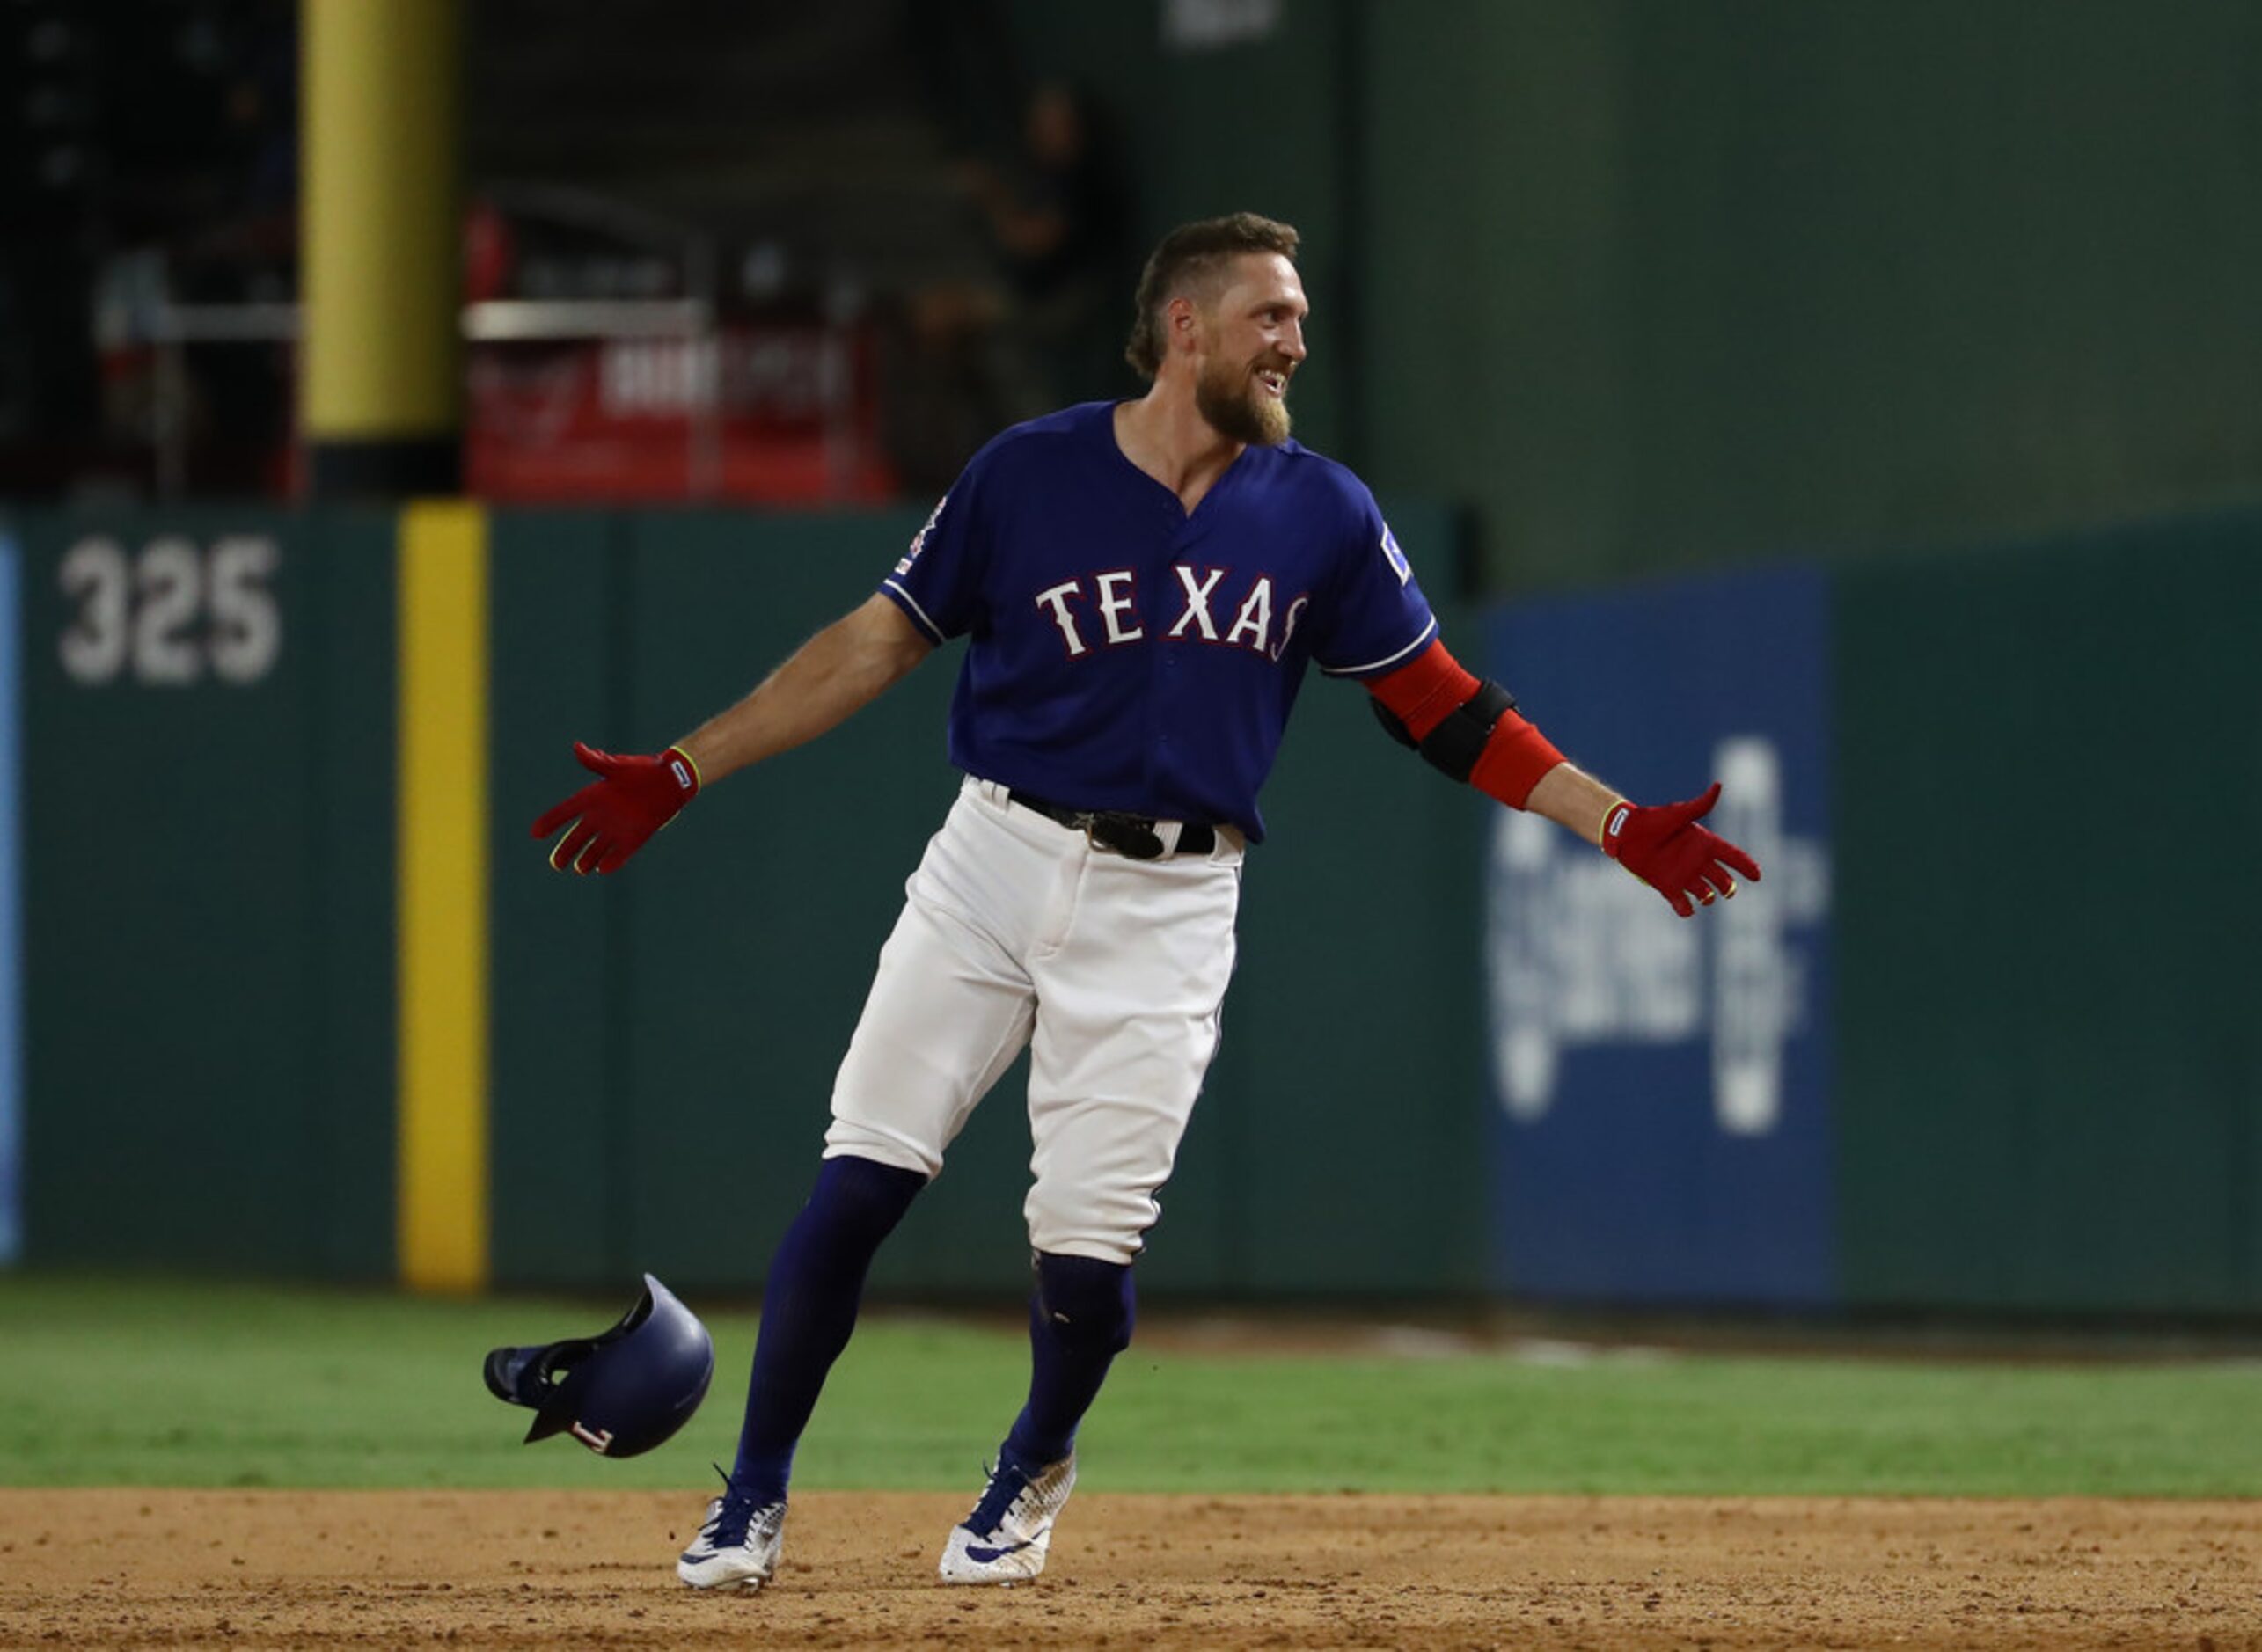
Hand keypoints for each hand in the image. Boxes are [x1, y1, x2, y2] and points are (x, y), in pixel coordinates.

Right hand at [531, 742, 699, 874]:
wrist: (672, 779)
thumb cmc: (644, 770)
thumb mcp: (618, 766)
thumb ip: (597, 762)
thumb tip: (578, 748)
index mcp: (593, 797)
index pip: (565, 811)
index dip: (550, 822)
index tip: (535, 834)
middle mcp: (601, 815)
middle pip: (577, 837)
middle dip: (565, 851)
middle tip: (556, 864)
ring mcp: (617, 829)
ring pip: (596, 850)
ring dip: (587, 860)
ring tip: (579, 869)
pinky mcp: (634, 839)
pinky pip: (619, 855)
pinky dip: (612, 862)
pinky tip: (603, 869)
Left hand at [1601, 782, 1761, 917]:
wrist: (1625, 834)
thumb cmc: (1652, 821)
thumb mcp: (1678, 814)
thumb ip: (1699, 805)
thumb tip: (1719, 786)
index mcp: (1704, 843)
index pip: (1732, 856)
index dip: (1746, 866)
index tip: (1758, 876)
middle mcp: (1697, 861)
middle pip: (1723, 879)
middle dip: (1729, 887)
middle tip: (1727, 890)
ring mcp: (1683, 875)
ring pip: (1706, 894)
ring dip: (1709, 897)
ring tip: (1705, 895)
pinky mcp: (1667, 887)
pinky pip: (1683, 905)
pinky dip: (1686, 910)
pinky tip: (1686, 908)